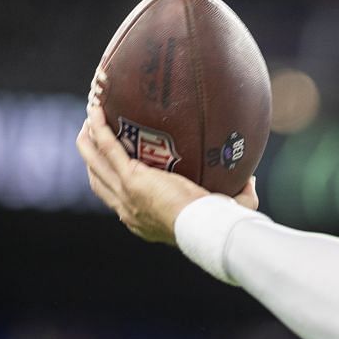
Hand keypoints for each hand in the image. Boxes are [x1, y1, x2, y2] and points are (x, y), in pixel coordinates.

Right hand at [75, 84, 257, 243]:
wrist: (208, 229)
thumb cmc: (217, 226)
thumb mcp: (223, 211)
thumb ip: (236, 197)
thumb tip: (250, 180)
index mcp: (141, 220)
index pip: (118, 201)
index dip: (110, 182)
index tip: (113, 167)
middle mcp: (127, 209)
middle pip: (98, 180)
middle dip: (91, 158)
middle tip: (90, 137)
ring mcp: (126, 193)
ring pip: (95, 162)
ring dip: (88, 140)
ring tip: (89, 120)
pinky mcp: (131, 178)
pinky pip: (108, 147)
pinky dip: (100, 128)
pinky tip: (97, 109)